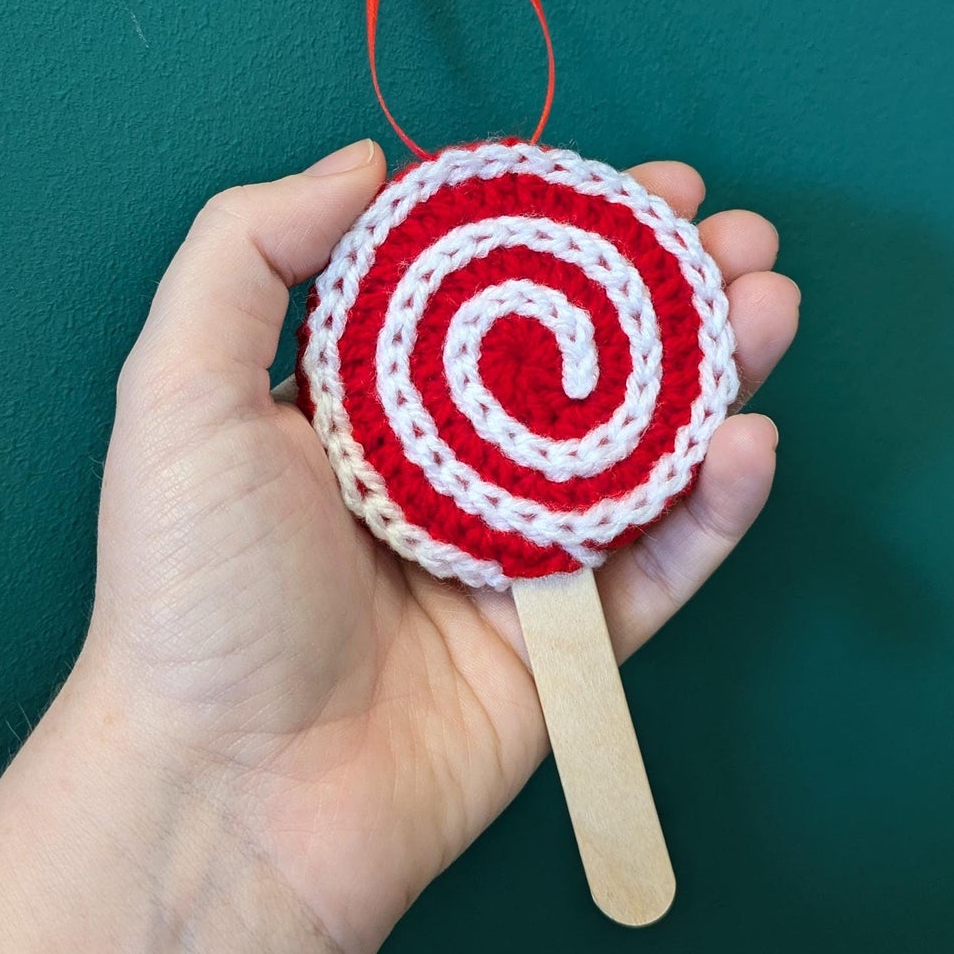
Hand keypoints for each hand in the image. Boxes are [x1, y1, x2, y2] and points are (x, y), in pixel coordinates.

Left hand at [82, 138, 799, 953]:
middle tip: (736, 234)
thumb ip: (249, 251)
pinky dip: (717, 505)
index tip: (636, 183)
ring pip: (641, 449)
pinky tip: (751, 439)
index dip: (564, 230)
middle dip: (670, 289)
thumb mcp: (180, 390)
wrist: (228, 792)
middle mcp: (446, 470)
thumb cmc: (192, 588)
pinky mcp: (567, 646)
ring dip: (718, 370)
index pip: (483, 290)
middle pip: (582, 359)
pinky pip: (661, 564)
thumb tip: (365, 160)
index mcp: (362, 404)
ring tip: (774, 302)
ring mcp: (514, 557)